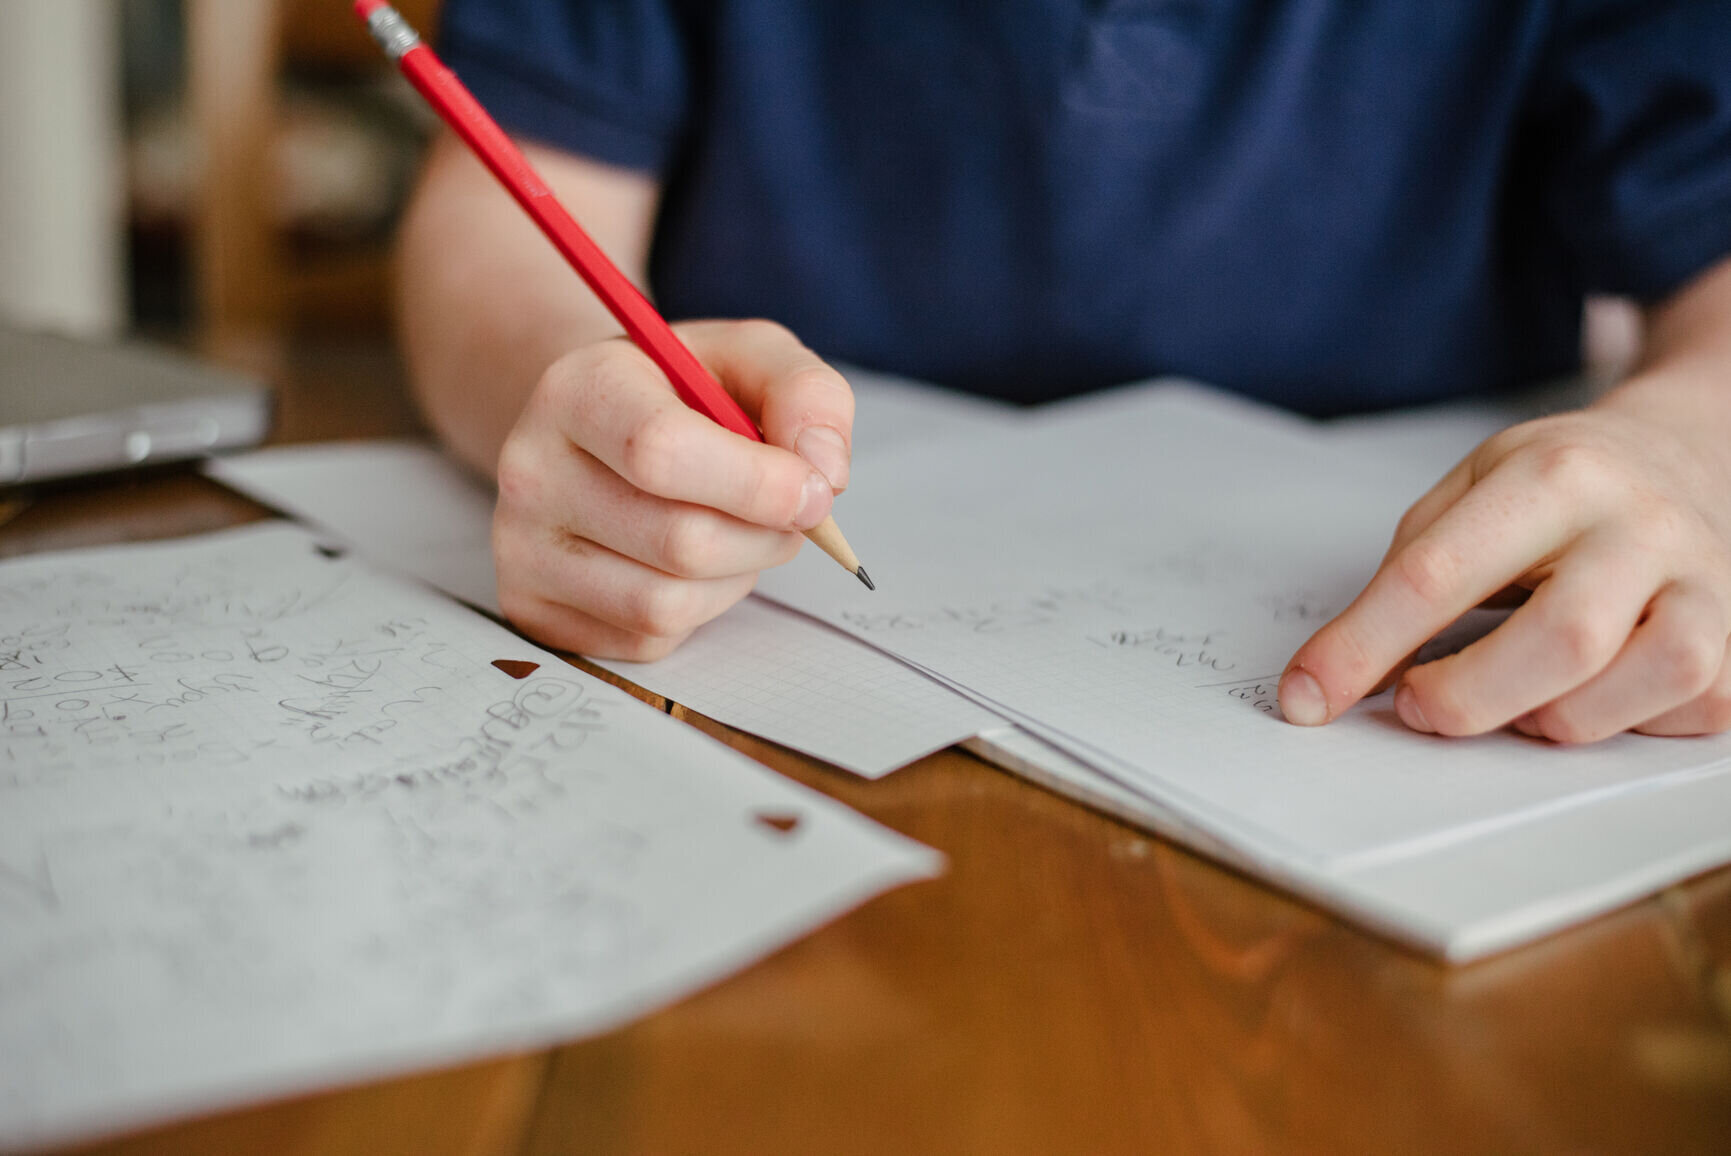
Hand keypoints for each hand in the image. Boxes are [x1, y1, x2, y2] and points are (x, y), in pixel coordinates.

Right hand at [492, 319, 852, 659]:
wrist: (598, 429)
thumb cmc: (684, 393)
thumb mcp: (753, 359)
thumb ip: (807, 395)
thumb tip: (824, 474)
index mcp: (579, 389)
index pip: (661, 452)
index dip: (758, 484)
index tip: (814, 489)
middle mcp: (531, 468)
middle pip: (679, 541)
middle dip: (764, 537)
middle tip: (789, 515)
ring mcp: (522, 546)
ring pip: (665, 603)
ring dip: (735, 577)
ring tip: (736, 531)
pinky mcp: (533, 607)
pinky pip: (647, 638)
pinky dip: (698, 609)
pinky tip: (690, 563)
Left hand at [1278, 391, 1730, 740]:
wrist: (1690, 454)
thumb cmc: (1563, 484)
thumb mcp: (1472, 493)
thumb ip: (1407, 577)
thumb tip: (1339, 675)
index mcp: (1555, 475)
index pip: (1436, 575)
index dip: (1359, 648)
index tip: (1306, 698)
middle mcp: (1642, 526)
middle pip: (1556, 643)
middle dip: (1463, 698)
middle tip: (1418, 704)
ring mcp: (1706, 587)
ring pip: (1617, 694)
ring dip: (1538, 718)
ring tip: (1511, 690)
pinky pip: (1670, 718)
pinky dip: (1612, 724)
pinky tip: (1589, 689)